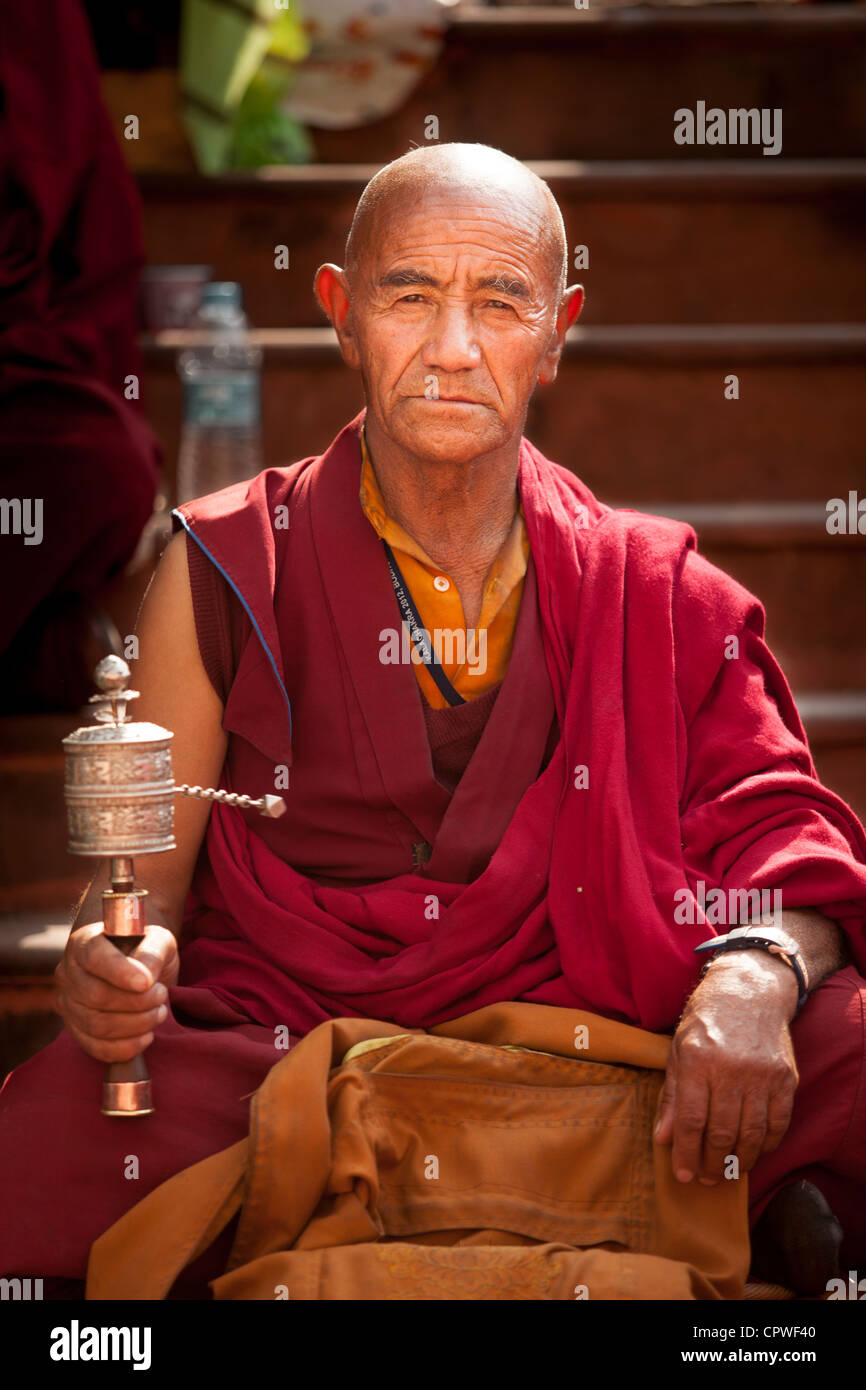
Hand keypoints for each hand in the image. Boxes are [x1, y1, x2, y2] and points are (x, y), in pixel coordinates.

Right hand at [55, 921, 178, 1061]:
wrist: (139, 969)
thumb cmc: (147, 951)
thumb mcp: (158, 941)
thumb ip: (152, 953)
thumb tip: (144, 979)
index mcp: (84, 942)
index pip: (94, 957)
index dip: (119, 972)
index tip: (146, 983)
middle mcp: (68, 973)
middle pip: (95, 996)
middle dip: (137, 1002)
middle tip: (162, 995)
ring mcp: (68, 1004)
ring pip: (96, 1025)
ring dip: (136, 1024)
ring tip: (158, 1012)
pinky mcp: (77, 1031)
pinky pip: (97, 1048)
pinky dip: (126, 1047)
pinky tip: (147, 1036)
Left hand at [653, 952, 798, 1184]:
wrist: (749, 991)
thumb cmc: (706, 1020)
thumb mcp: (678, 1050)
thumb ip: (672, 1096)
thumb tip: (664, 1138)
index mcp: (697, 1060)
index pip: (691, 1120)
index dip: (686, 1153)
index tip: (683, 1175)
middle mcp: (731, 1069)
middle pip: (721, 1132)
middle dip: (711, 1164)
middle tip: (705, 1179)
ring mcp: (762, 1074)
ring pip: (751, 1134)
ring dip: (738, 1161)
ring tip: (726, 1173)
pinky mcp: (786, 1078)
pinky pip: (778, 1123)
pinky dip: (766, 1145)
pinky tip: (754, 1153)